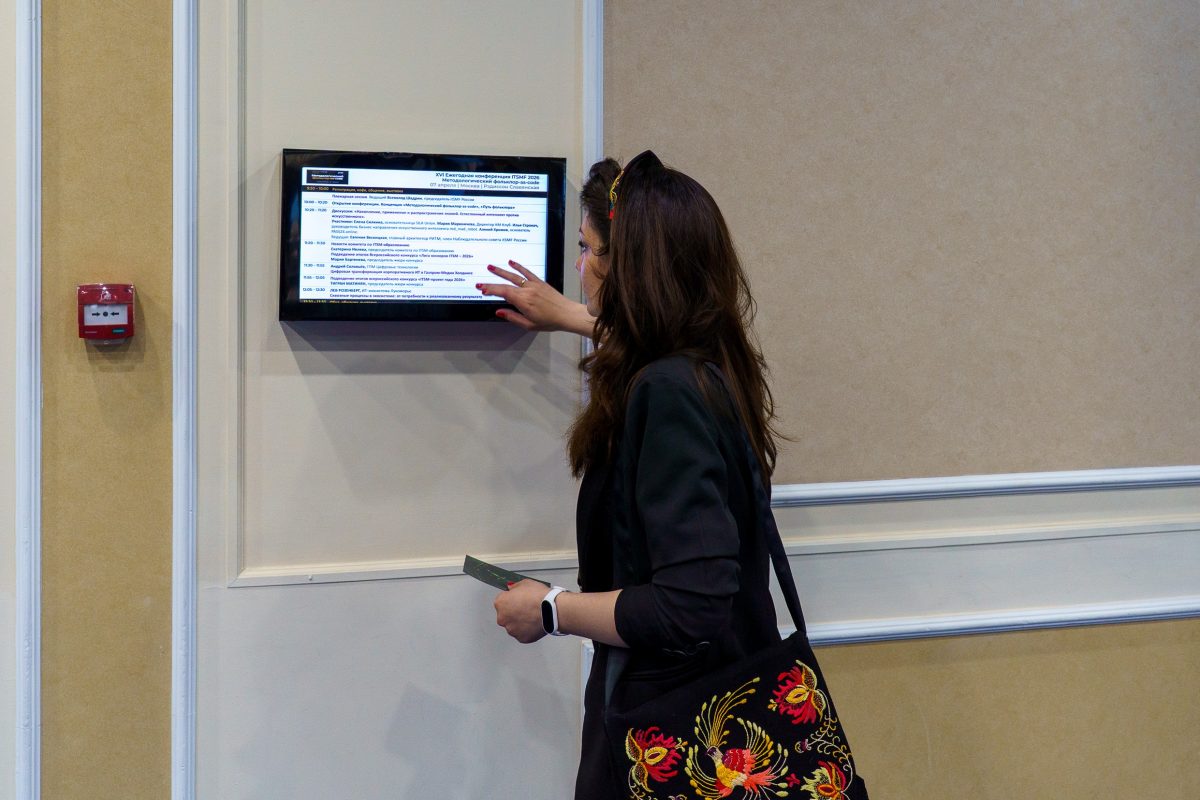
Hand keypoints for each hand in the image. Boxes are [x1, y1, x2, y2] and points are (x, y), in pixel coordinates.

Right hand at [478, 260, 594, 335]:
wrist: (567, 314)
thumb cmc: (550, 321)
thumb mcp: (529, 325)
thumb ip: (512, 317)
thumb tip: (499, 312)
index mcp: (524, 302)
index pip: (503, 293)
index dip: (491, 290)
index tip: (482, 289)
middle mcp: (528, 291)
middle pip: (506, 285)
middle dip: (491, 284)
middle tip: (480, 283)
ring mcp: (534, 285)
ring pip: (514, 276)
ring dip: (501, 271)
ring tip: (490, 267)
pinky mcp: (540, 282)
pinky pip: (527, 272)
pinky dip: (519, 266)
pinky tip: (511, 262)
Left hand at [493, 579, 549, 643]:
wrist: (551, 610)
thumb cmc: (539, 597)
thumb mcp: (525, 583)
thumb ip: (514, 587)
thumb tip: (511, 589)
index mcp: (500, 603)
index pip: (502, 600)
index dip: (511, 599)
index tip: (518, 599)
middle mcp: (502, 618)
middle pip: (505, 615)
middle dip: (513, 612)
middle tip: (526, 608)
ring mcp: (511, 630)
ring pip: (513, 625)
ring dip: (520, 622)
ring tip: (532, 616)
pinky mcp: (521, 638)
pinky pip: (522, 633)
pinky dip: (527, 630)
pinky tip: (534, 623)